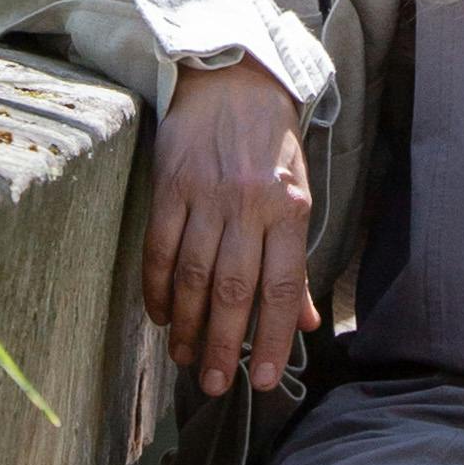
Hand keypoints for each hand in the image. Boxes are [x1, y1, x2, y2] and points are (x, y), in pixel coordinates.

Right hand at [145, 59, 317, 398]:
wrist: (232, 80)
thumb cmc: (271, 144)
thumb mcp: (298, 195)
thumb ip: (297, 263)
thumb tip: (305, 324)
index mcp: (289, 209)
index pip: (283, 288)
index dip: (272, 338)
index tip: (262, 379)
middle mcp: (249, 205)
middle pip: (233, 289)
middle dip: (222, 344)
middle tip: (213, 384)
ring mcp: (206, 195)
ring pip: (193, 275)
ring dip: (186, 325)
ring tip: (185, 359)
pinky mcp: (170, 186)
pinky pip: (159, 248)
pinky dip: (158, 288)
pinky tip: (161, 316)